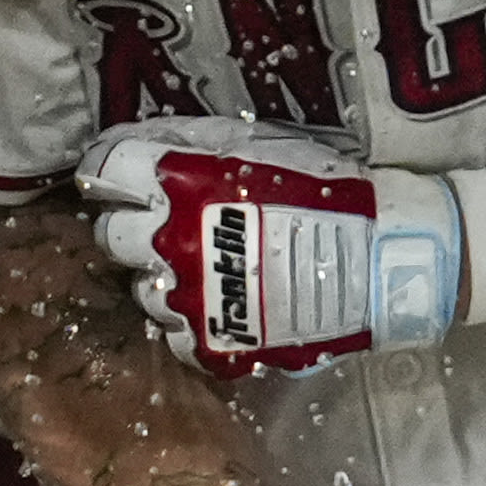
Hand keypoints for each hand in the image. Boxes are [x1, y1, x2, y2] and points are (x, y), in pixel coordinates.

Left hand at [81, 120, 460, 373]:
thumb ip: (190, 142)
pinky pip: (175, 336)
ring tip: (208, 266)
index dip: (106, 175)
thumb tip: (139, 143)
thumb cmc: (322, 188)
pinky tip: (222, 304)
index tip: (115, 180)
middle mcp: (170, 242)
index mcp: (178, 184)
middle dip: (131, 227)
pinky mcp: (213, 344)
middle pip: (110, 237)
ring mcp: (189, 299)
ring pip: (142, 289)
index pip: (103, 174)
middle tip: (168, 224)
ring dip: (163, 276)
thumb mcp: (257, 144)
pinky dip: (192, 322)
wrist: (382, 257)